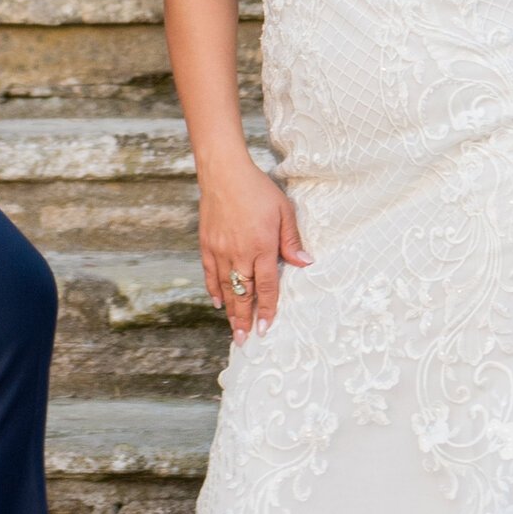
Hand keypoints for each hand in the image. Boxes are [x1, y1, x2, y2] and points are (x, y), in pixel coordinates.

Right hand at [196, 151, 309, 339]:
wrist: (224, 173)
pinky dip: (214, 290)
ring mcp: (221, 251)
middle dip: (245, 319)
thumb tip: (305, 262)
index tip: (266, 328)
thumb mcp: (283, 211)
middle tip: (245, 339)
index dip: (267, 309)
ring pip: (226, 288)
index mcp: (261, 247)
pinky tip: (218, 302)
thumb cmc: (258, 189)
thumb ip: (291, 240)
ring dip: (230, 311)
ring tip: (234, 330)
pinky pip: (210, 274)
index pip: (266, 287)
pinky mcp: (207, 245)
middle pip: (243, 294)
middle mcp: (239, 254)